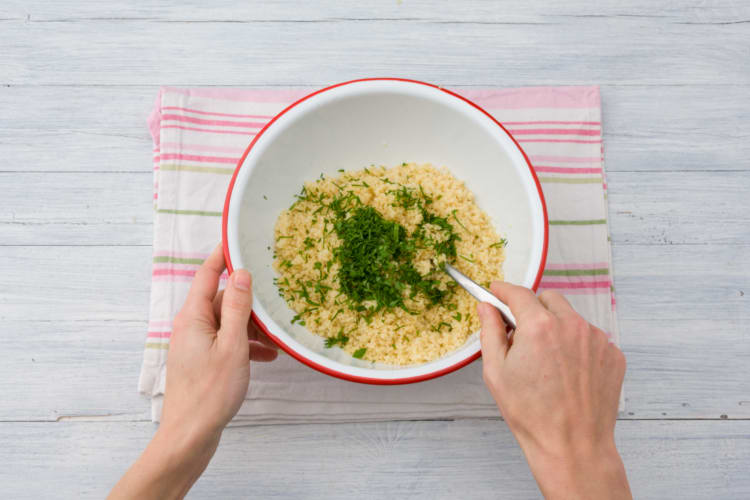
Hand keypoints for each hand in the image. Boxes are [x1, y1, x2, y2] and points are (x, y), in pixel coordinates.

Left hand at [161, 243, 276, 442]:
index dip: (222, 255)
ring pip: (228, 323)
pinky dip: (246, 346)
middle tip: (275, 311)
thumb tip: (240, 274)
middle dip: (250, 305)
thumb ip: (238, 308)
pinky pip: (227, 342)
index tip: (238, 239)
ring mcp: (196, 344)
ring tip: (274, 343)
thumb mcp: (232, 345)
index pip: (207, 274)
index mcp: (193, 317)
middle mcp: (192, 326)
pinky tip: (266, 357)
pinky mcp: (203, 361)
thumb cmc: (210, 392)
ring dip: (252, 329)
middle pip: (223, 300)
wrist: (191, 435)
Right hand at [478, 282, 629, 499]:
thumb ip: (490, 332)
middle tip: (522, 334)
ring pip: (571, 318)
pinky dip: (577, 347)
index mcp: (539, 327)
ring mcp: (597, 340)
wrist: (572, 446)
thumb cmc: (532, 414)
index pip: (519, 293)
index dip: (504, 291)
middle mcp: (572, 326)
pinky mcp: (613, 355)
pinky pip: (590, 338)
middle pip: (548, 299)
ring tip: (548, 362)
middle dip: (533, 309)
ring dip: (557, 328)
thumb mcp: (496, 372)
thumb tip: (487, 308)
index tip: (496, 291)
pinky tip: (568, 373)